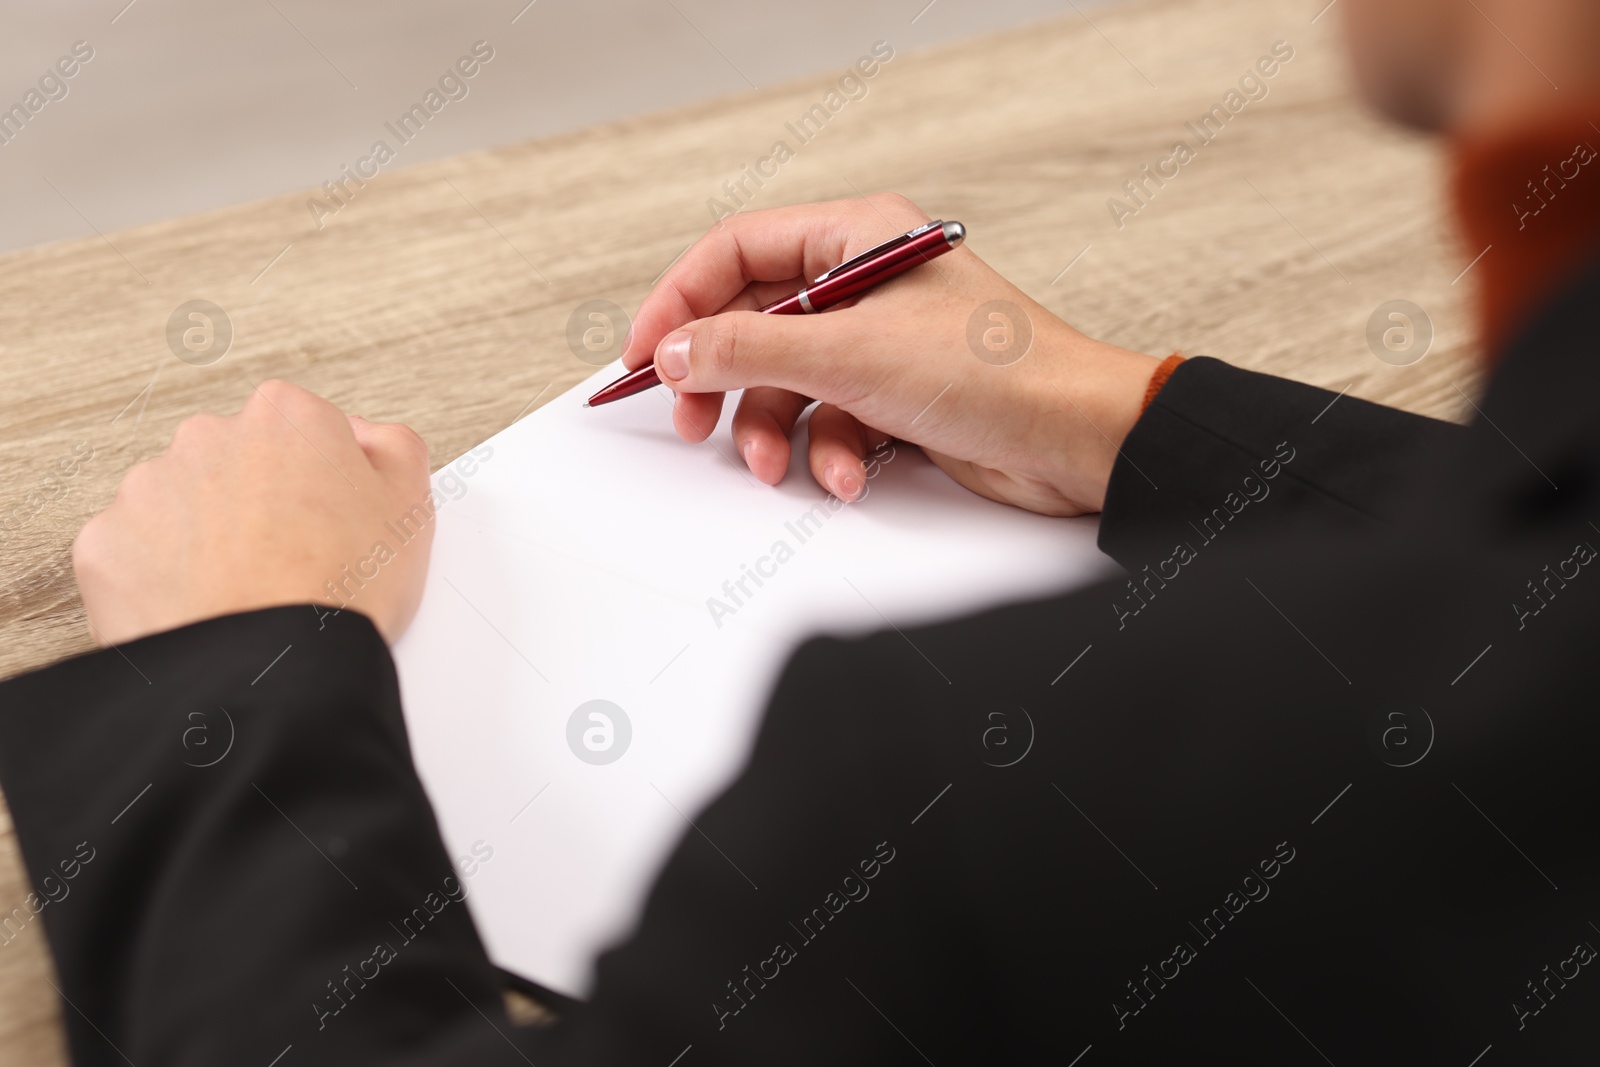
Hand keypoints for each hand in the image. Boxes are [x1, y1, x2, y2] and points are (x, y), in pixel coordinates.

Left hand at [73, 380, 434, 645]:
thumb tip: (365, 438)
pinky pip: (135, 556)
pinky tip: (204, 610)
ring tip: (245, 595)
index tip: (329, 523)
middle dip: (255, 505)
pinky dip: (162, 581)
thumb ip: (394, 448)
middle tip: (290, 565)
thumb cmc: (341, 590)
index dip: (321, 483)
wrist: (271, 667)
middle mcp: (209, 437)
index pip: (302, 433)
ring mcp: (148, 488)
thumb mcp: (410, 506)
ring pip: (180, 507)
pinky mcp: (106, 543)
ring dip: (206, 541)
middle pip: (235, 463)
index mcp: (285, 417)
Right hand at [623, 194, 1160, 515]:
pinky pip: (831, 419)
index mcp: (857, 236)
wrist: (1078, 442)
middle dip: (725, 380)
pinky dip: (832, 452)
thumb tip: (676, 350)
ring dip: (779, 431)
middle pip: (754, 322)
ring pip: (788, 381)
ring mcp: (881, 341)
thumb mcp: (850, 355)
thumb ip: (748, 348)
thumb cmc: (999, 373)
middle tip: (694, 422)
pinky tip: (853, 474)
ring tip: (781, 465)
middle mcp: (866, 281)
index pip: (736, 250)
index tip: (644, 355)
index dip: (679, 300)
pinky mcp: (897, 396)